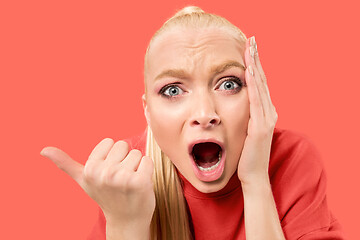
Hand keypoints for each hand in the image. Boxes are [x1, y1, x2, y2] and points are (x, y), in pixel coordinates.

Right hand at [40, 138, 154, 226]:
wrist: (126, 220)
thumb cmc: (106, 196)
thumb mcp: (83, 180)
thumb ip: (65, 164)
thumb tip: (43, 150)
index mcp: (90, 169)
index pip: (110, 142)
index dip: (112, 156)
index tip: (109, 172)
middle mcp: (104, 173)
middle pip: (124, 145)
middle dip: (124, 159)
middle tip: (121, 179)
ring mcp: (122, 178)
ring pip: (137, 153)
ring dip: (136, 166)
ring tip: (130, 182)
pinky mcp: (140, 182)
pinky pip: (148, 161)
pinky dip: (147, 170)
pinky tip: (140, 185)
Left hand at [237, 36, 277, 185]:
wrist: (252, 175)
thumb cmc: (246, 154)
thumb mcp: (244, 130)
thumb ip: (244, 116)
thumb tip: (234, 106)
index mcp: (264, 112)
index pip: (259, 84)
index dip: (255, 65)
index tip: (249, 49)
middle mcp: (268, 112)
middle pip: (262, 80)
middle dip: (256, 59)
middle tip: (252, 40)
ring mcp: (266, 118)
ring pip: (261, 86)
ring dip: (255, 66)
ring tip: (251, 48)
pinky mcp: (260, 126)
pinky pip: (256, 101)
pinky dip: (254, 85)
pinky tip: (250, 71)